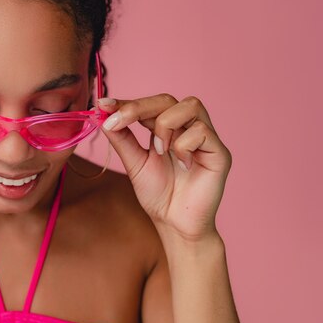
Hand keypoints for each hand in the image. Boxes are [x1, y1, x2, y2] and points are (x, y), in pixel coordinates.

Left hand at [97, 94, 231, 241]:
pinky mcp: (219, 153)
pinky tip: (182, 165)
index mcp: (167, 128)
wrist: (174, 223)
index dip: (126, 101)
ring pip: (190, 106)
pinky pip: (201, 132)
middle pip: (167, 99)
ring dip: (165, 125)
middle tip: (119, 121)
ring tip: (159, 150)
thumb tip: (103, 116)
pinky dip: (183, 146)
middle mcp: (187, 128)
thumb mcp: (133, 163)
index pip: (149, 104)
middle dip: (139, 107)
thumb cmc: (158, 194)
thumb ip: (121, 139)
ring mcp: (206, 138)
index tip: (103, 104)